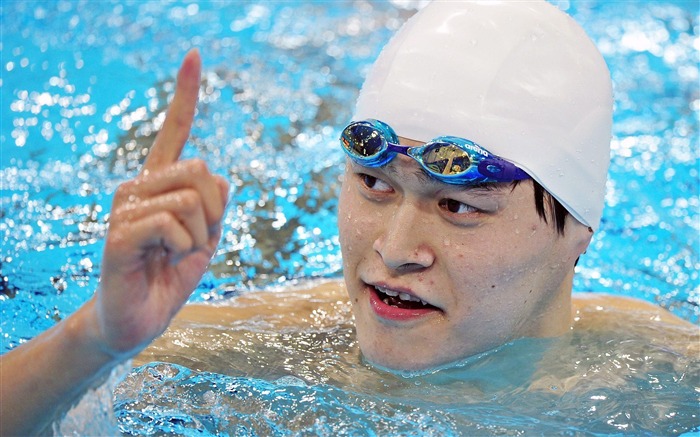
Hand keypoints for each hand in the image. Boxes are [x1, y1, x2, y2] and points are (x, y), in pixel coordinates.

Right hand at [91, 49, 228, 358]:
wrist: (139, 318)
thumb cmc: (170, 274)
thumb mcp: (206, 238)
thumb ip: (214, 205)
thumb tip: (219, 179)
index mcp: (160, 184)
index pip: (175, 132)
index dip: (185, 95)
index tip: (194, 55)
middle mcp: (138, 186)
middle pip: (201, 169)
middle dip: (213, 212)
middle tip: (194, 240)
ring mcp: (125, 208)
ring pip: (190, 198)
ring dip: (199, 235)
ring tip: (174, 254)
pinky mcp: (119, 233)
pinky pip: (172, 222)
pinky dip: (183, 247)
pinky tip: (162, 260)